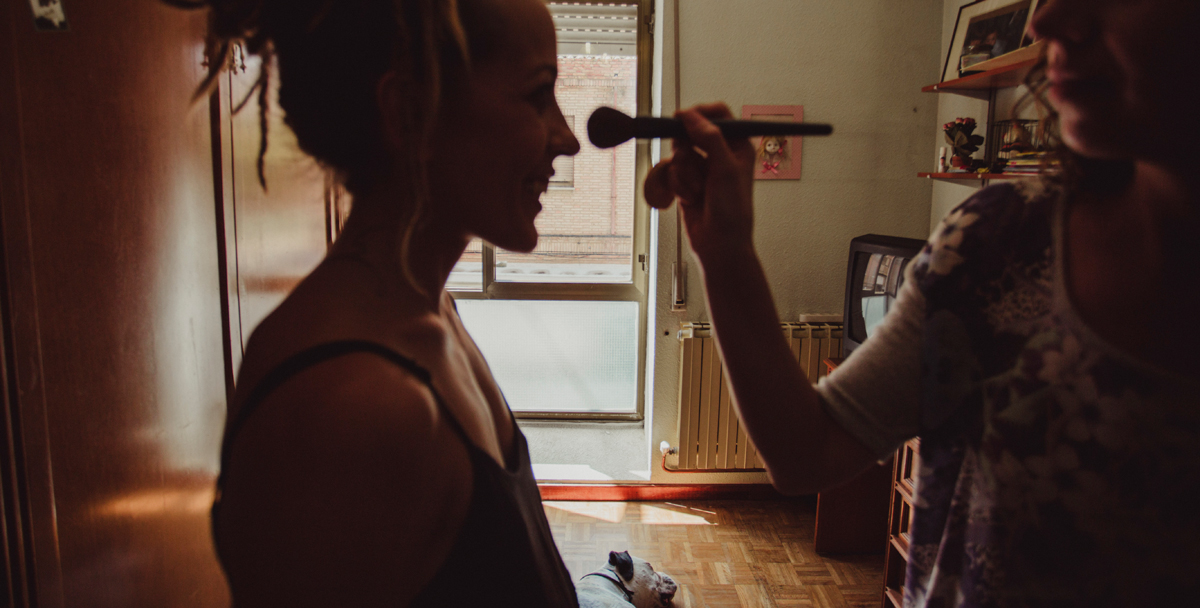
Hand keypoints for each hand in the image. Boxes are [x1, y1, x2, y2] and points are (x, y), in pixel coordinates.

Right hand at [643, 103, 756, 261]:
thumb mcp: (724, 168)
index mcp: (737, 145)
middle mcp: (719, 153)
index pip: (718, 113)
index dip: (699, 113)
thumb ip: (708, 137)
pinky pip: (671, 171)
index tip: (682, 119)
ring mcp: (702, 168)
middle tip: (692, 165)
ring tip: (697, 191)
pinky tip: (689, 199)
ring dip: (683, 173)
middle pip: (691, 131)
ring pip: (678, 152)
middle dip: (687, 151)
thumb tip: (689, 115)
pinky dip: (677, 185)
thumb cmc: (732, 211)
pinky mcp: (686, 182)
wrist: (719, 244)